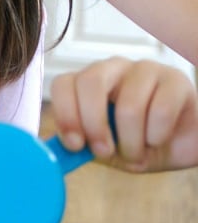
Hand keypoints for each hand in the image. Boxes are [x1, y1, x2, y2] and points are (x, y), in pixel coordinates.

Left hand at [50, 57, 197, 171]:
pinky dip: (156, 137)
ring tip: (136, 153)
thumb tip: (45, 152)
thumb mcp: (98, 150)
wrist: (176, 146)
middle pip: (91, 83)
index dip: (65, 115)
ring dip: (131, 143)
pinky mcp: (176, 80)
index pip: (64, 84)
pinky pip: (160, 111)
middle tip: (105, 152)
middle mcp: (113, 69)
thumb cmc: (131, 144)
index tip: (75, 145)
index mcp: (87, 84)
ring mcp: (145, 69)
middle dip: (94, 126)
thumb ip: (74, 146)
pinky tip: (158, 139)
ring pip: (128, 106)